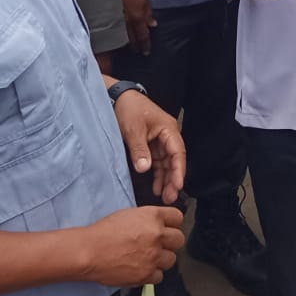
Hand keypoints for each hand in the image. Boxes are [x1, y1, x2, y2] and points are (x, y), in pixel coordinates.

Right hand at [80, 207, 184, 286]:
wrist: (89, 252)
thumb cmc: (103, 233)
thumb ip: (148, 219)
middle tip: (159, 245)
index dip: (173, 224)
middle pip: (179, 239)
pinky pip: (159, 276)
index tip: (168, 228)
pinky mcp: (146, 274)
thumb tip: (159, 225)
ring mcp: (153, 256)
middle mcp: (157, 235)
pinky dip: (152, 274)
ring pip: (171, 259)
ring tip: (148, 258)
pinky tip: (141, 269)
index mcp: (153, 216)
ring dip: (162, 259)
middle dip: (170, 242)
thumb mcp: (129, 215)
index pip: (178, 218)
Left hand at [113, 89, 186, 204]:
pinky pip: (157, 163)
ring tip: (164, 196)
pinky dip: (157, 174)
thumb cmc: (129, 109)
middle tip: (170, 197)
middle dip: (173, 179)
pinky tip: (155, 186)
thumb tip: (145, 169)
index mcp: (168, 129)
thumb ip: (139, 150)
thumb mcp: (133, 130)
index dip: (178, 170)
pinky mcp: (150, 146)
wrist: (117, 98)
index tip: (177, 185)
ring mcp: (159, 141)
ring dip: (166, 179)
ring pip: (166, 164)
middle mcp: (167, 136)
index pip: (178, 152)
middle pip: (174, 160)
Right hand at [120, 0, 154, 54]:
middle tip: (139, 52)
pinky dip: (119, 36)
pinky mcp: (110, 18)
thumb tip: (153, 25)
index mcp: (137, 18)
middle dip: (136, 46)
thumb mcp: (145, 1)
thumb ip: (149, 14)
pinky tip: (119, 39)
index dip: (145, 45)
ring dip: (127, 43)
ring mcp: (117, 21)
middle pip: (132, 39)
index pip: (142, 35)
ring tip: (130, 48)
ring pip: (123, 36)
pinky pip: (115, 30)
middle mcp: (127, 23)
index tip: (146, 52)